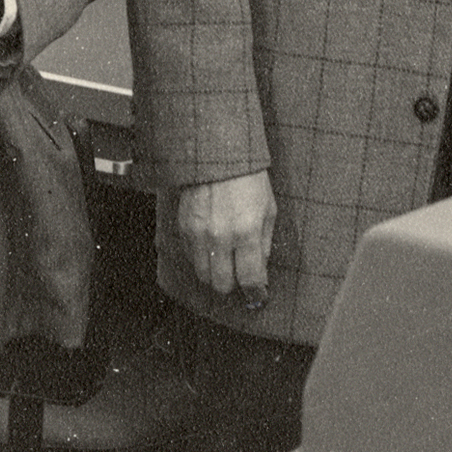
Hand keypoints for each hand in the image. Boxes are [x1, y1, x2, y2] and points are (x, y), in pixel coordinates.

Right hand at [177, 170, 274, 301]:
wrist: (217, 155)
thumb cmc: (248, 179)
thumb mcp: (268, 210)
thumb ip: (264, 243)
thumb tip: (261, 270)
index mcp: (246, 232)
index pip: (249, 279)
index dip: (255, 293)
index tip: (257, 296)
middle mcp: (220, 237)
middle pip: (222, 284)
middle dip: (233, 286)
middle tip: (240, 278)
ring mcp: (198, 234)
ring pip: (203, 275)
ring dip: (215, 274)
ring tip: (225, 262)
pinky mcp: (183, 227)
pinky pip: (190, 257)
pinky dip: (201, 258)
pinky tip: (211, 246)